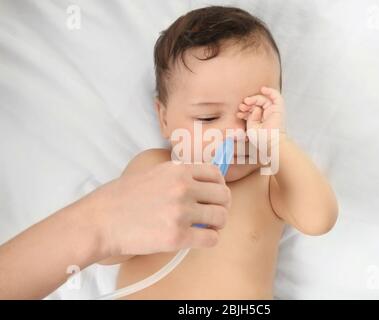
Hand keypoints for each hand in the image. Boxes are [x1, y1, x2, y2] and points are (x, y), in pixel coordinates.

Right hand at [93, 162, 230, 256]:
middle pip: (224, 196)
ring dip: (217, 223)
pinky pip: (211, 239)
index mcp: (178, 170)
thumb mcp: (153, 173)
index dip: (219, 185)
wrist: (101, 221)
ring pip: (221, 217)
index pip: (216, 174)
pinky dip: (209, 239)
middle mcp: (183, 188)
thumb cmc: (122, 197)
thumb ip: (178, 175)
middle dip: (222, 205)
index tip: (214, 194)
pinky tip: (199, 238)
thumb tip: (202, 183)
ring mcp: (181, 212)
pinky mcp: (177, 236)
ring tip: (206, 226)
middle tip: (213, 213)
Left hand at [236, 86, 286, 158]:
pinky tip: (263, 89)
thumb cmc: (261, 139)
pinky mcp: (279, 109)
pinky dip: (270, 91)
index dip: (245, 110)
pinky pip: (276, 96)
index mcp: (259, 119)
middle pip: (257, 103)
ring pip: (263, 99)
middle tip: (242, 106)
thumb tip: (256, 108)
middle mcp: (266, 114)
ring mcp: (273, 111)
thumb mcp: (251, 127)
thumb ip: (251, 116)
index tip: (239, 113)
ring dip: (254, 98)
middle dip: (248, 104)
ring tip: (247, 101)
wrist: (270, 142)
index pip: (252, 110)